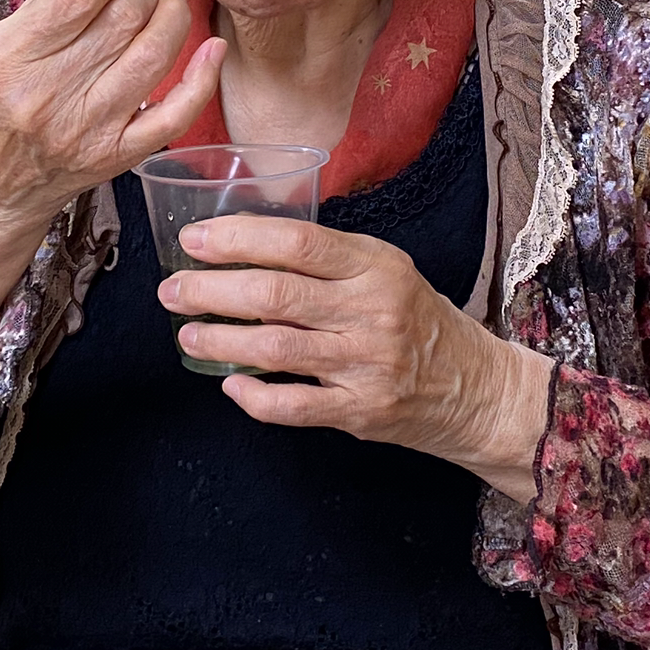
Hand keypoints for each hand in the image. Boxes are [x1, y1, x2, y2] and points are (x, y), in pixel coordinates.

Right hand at [0, 0, 223, 397]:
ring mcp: (87, 129)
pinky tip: (213, 47)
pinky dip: (201, 78)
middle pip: (120, 19)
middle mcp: (46, 95)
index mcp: (8, 60)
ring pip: (152, 55)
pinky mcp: (118, 155)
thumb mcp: (0, 42)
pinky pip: (174, 113)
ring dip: (174, 14)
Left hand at [159, 217, 553, 501]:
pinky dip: (255, 396)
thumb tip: (245, 245)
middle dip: (212, 289)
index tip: (196, 240)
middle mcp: (372, 312)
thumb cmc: (417, 320)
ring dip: (221, 340)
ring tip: (187, 333)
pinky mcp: (361, 411)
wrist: (475, 388)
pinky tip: (230, 384)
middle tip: (173, 288)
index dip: (238, 239)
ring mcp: (366, 364)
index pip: (298, 243)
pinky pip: (295, 406)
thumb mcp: (386, 270)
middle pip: (277, 294)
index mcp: (376, 266)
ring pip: (277, 348)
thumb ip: (328, 260)